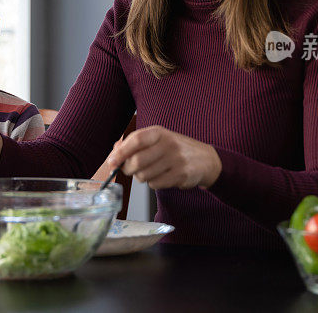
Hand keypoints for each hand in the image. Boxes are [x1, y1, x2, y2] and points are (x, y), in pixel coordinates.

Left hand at [106, 126, 221, 189]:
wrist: (206, 159)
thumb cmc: (176, 149)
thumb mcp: (158, 139)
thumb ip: (136, 143)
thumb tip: (114, 151)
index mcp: (159, 132)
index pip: (135, 140)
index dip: (120, 152)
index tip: (112, 162)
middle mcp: (168, 144)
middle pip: (137, 162)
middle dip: (129, 169)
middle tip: (132, 169)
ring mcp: (175, 160)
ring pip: (144, 176)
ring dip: (143, 177)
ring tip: (152, 171)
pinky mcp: (181, 175)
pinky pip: (156, 184)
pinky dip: (154, 183)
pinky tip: (162, 176)